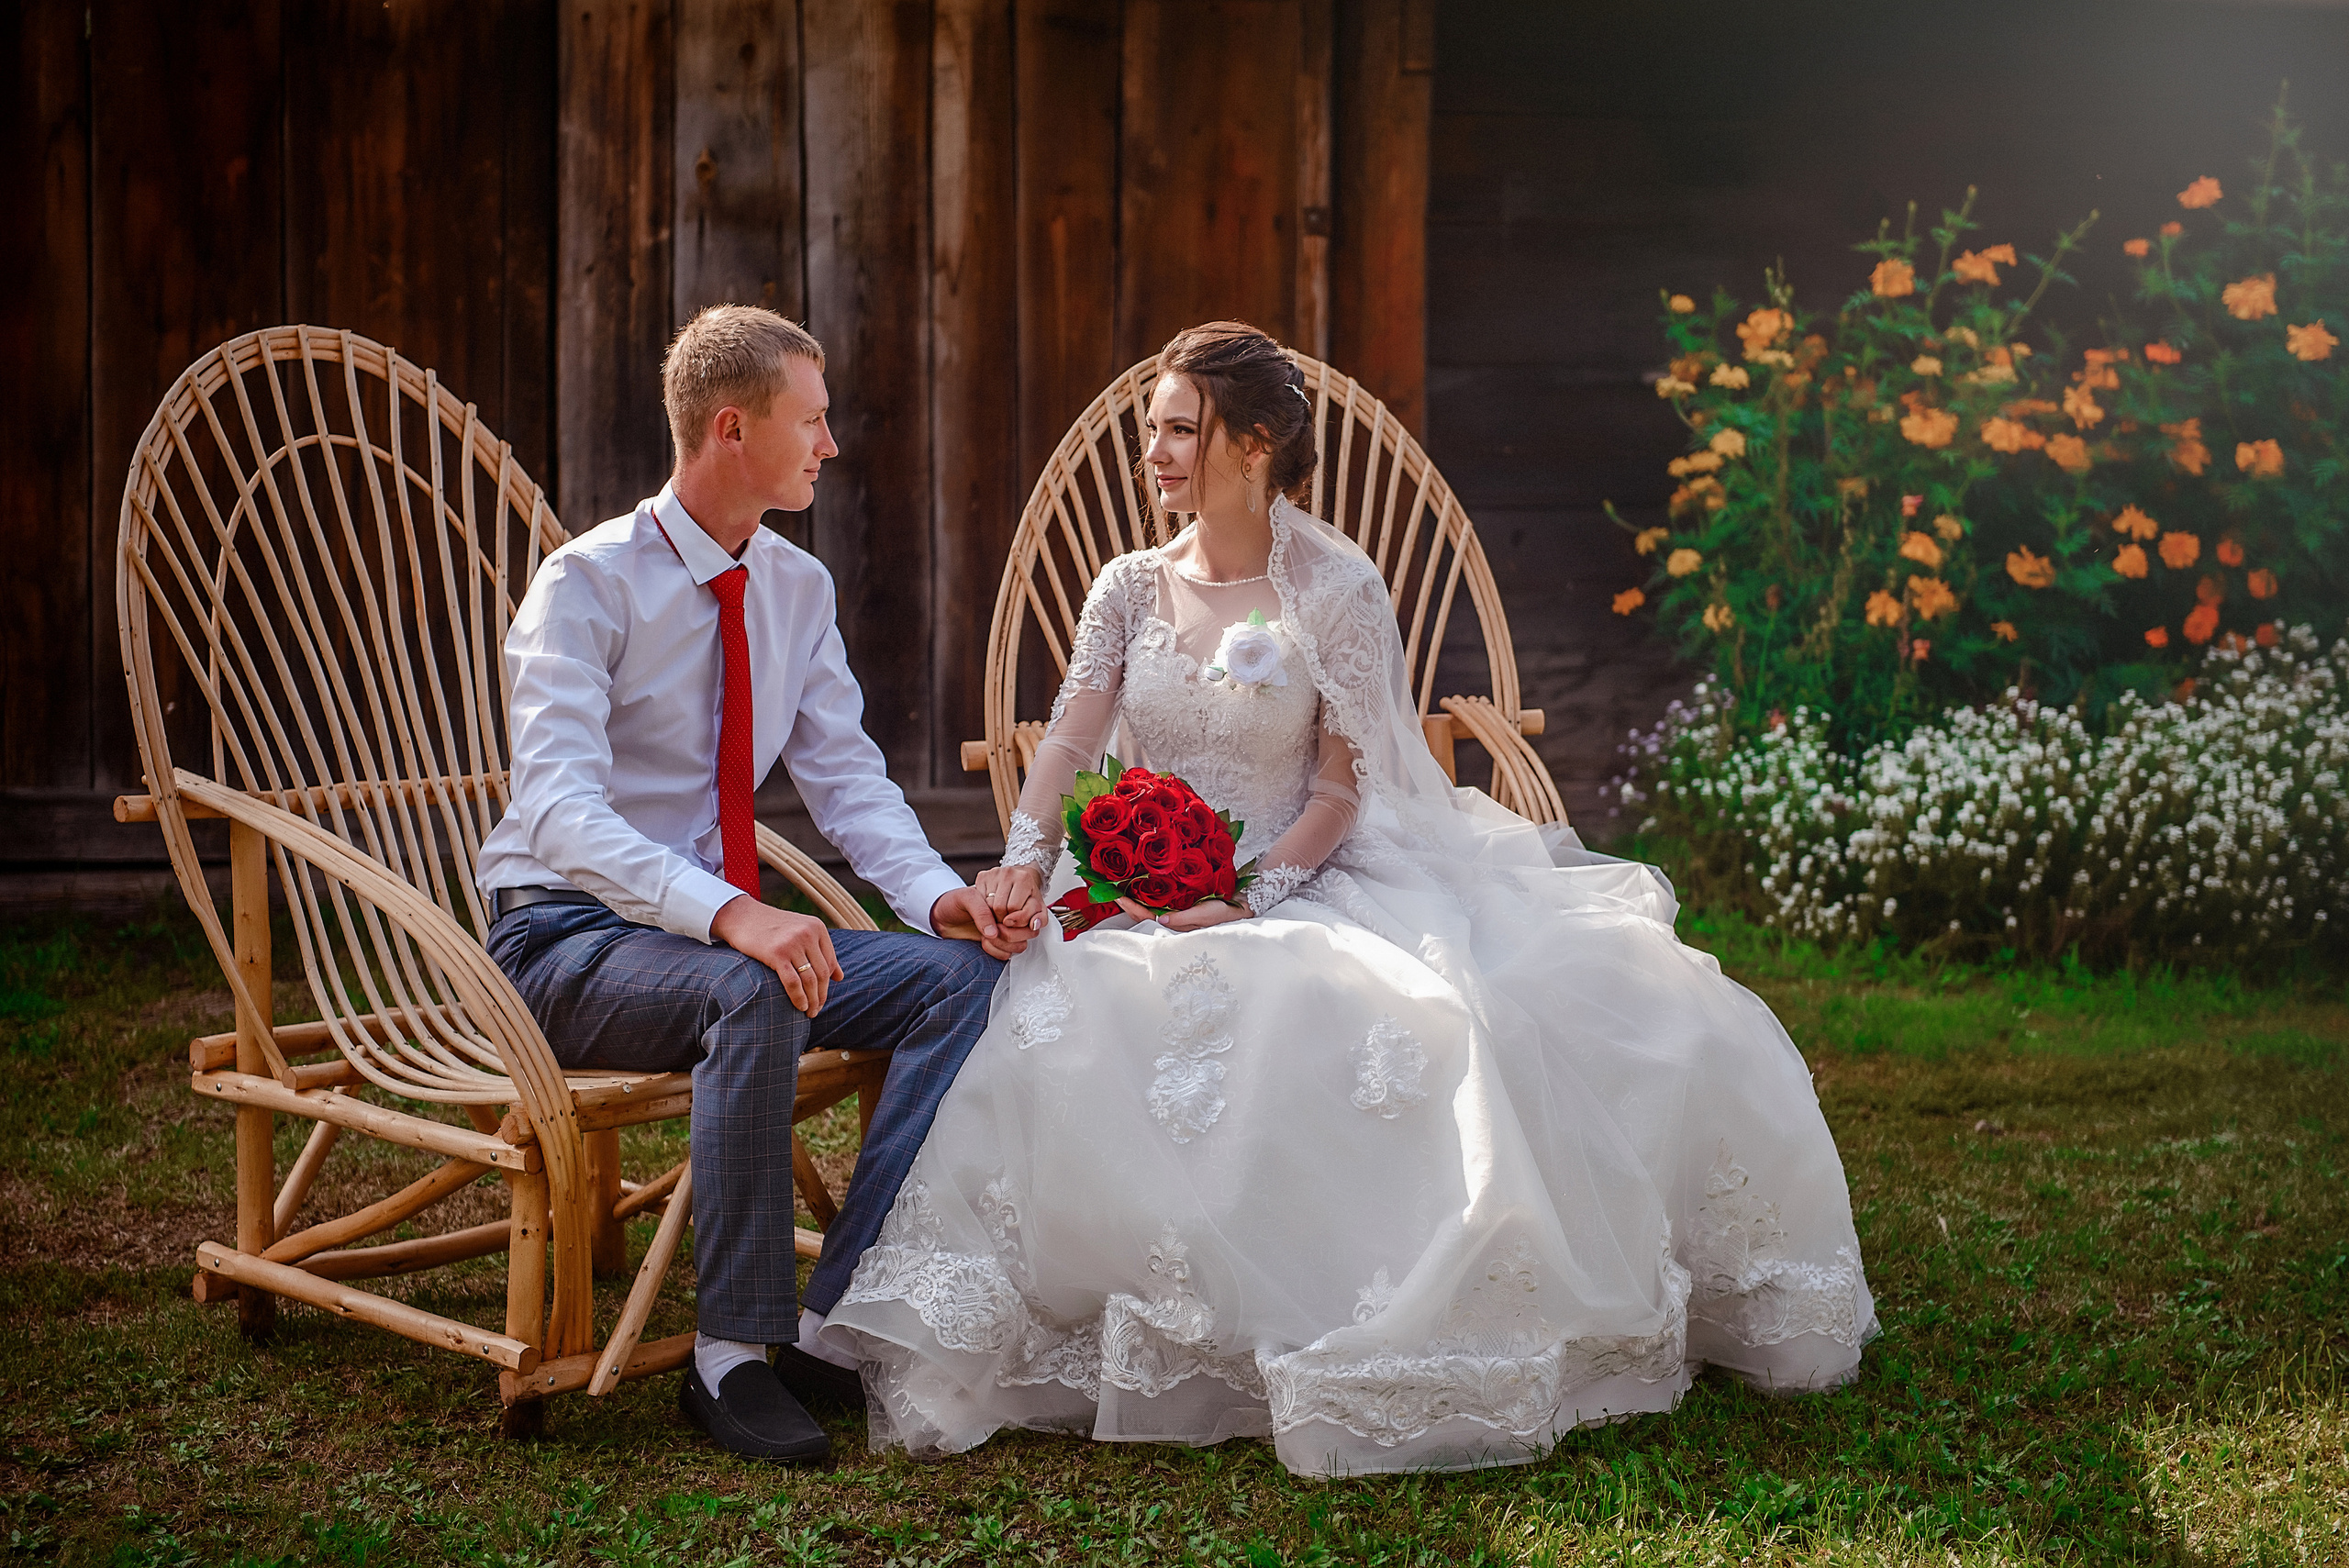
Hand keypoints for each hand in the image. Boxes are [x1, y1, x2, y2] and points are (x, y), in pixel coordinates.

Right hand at [710, 895, 841, 1015]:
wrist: (740, 916)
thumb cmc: (770, 927)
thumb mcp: (799, 930)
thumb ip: (820, 950)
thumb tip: (840, 977)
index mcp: (817, 927)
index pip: (831, 961)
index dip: (829, 983)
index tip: (822, 995)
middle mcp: (807, 934)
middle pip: (822, 973)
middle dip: (822, 995)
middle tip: (818, 1009)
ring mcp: (792, 943)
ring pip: (810, 980)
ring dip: (813, 1000)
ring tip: (810, 1012)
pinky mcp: (776, 954)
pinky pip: (793, 982)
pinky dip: (799, 998)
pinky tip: (800, 1007)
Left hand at [932, 884, 1037, 960]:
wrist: (941, 918)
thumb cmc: (953, 902)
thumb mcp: (965, 898)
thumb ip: (981, 911)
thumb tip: (993, 932)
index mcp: (1007, 893)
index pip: (1024, 909)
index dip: (1010, 917)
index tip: (998, 918)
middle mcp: (1011, 912)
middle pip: (1028, 928)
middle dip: (1008, 933)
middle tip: (993, 928)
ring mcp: (1009, 929)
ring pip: (1022, 943)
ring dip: (1003, 944)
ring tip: (986, 936)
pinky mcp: (1003, 943)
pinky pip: (1012, 953)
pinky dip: (998, 951)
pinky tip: (985, 943)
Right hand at [975, 864, 1047, 937]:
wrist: (1019, 880)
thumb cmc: (1027, 895)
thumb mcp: (1038, 908)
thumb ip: (1040, 918)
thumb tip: (1034, 925)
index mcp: (1023, 878)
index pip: (1014, 908)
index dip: (1014, 919)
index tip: (1016, 921)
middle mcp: (1007, 873)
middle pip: (999, 907)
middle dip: (1003, 918)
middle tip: (1007, 919)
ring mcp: (993, 873)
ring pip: (987, 905)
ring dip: (993, 914)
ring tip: (1001, 914)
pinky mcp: (982, 876)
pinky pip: (979, 900)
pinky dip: (985, 907)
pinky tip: (993, 906)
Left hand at [1116, 896, 1248, 930]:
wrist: (1243, 907)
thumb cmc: (1227, 913)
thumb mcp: (1207, 914)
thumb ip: (1185, 918)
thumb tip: (1161, 919)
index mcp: (1177, 928)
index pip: (1147, 919)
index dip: (1132, 908)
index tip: (1118, 895)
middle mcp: (1172, 924)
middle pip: (1142, 916)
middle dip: (1127, 904)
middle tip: (1110, 888)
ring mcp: (1175, 917)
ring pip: (1148, 910)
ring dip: (1134, 901)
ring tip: (1119, 888)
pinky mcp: (1181, 909)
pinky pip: (1158, 905)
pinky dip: (1147, 898)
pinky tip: (1140, 889)